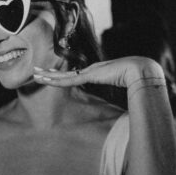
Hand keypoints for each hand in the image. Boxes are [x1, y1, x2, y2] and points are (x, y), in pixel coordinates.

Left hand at [32, 56, 163, 88]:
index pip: (75, 74)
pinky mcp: (90, 75)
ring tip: (35, 74)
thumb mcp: (122, 87)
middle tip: (35, 70)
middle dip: (50, 72)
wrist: (140, 70)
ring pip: (64, 76)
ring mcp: (89, 72)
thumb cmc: (136, 80)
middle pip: (66, 73)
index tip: (52, 74)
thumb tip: (123, 105)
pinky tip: (47, 80)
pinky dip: (57, 80)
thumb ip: (118, 92)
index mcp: (97, 72)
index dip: (62, 75)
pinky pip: (69, 80)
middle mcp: (90, 70)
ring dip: (48, 76)